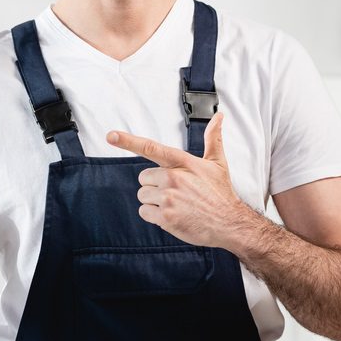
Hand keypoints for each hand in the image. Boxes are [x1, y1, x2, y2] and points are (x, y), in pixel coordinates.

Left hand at [105, 111, 246, 247]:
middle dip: (155, 185)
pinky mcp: (166, 217)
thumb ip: (213, 138)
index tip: (110, 136)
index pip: (151, 148)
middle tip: (176, 192)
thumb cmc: (221, 193)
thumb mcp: (218, 163)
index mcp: (182, 162)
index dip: (128, 141)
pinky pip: (144, 212)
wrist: (230, 223)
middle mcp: (173, 178)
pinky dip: (154, 216)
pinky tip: (172, 216)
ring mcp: (168, 198)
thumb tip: (219, 116)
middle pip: (144, 178)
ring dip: (154, 202)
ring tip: (176, 205)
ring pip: (143, 195)